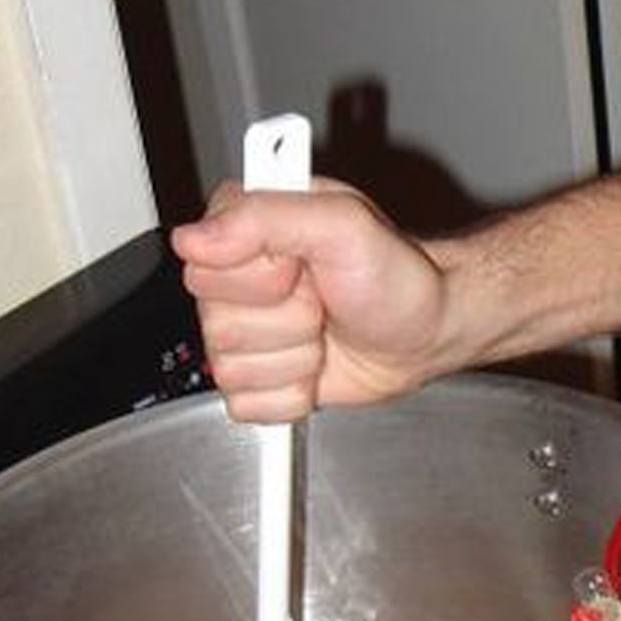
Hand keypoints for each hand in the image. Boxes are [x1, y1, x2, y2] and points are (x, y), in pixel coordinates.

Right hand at [171, 180, 449, 421]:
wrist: (427, 332)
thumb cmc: (398, 277)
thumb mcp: (343, 225)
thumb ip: (267, 218)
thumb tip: (194, 239)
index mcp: (246, 226)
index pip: (203, 268)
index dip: (261, 280)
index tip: (302, 270)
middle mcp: (237, 276)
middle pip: (216, 324)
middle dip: (286, 322)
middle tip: (323, 301)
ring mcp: (244, 328)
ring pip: (230, 369)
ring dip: (295, 358)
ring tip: (325, 330)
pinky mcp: (257, 374)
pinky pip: (245, 403)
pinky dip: (291, 393)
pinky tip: (319, 363)